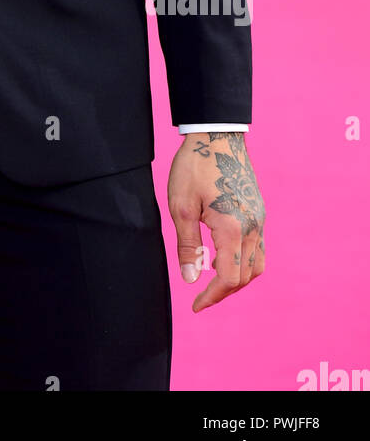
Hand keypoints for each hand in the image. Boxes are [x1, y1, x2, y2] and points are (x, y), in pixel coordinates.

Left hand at [167, 132, 264, 311]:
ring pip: (256, 264)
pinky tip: (223, 255)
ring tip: (213, 276)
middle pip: (245, 276)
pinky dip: (243, 260)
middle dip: (224, 291)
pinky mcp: (259, 212)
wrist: (216, 135)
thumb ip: (187, 246)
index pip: (229, 279)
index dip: (213, 297)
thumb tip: (192, 279)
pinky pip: (258, 248)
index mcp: (232, 228)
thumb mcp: (181, 206)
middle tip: (202, 295)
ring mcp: (260, 219)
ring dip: (237, 277)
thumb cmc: (194, 167)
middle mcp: (253, 227)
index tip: (196, 305)